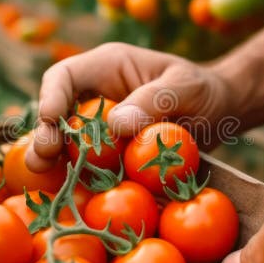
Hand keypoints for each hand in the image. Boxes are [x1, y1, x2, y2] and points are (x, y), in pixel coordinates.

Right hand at [26, 42, 233, 171]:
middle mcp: (94, 96)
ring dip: (53, 162)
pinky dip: (77, 180)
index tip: (50, 119)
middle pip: (55, 112)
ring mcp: (98, 127)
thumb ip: (155, 100)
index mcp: (107, 67)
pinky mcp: (107, 154)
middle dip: (44, 134)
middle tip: (43, 158)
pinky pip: (85, 167)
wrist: (219, 114)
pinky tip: (71, 195)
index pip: (64, 76)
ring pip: (64, 143)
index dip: (50, 96)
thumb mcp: (186, 88)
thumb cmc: (204, 90)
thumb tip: (116, 125)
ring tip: (46, 178)